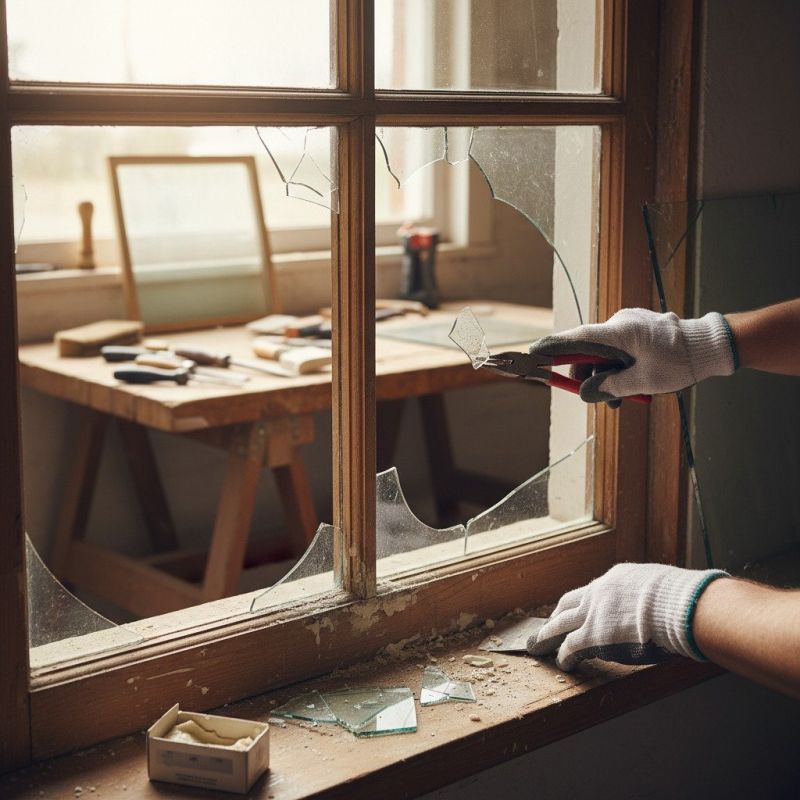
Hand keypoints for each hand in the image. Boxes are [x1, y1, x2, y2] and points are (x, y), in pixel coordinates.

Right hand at [528, 308, 736, 405]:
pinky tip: (627, 387)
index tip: (530, 355)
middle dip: (586, 375)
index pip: (575, 339)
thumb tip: (584, 393)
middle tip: (592, 398)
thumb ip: (610, 387)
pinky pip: (616, 349)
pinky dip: (616, 368)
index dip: (550, 348)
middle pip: (587, 350)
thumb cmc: (679, 362)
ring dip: (604, 376)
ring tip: (618, 401)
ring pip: (602, 353)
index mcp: (619, 332)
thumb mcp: (643, 382)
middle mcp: (619, 324)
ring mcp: (628, 325)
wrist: (710, 346)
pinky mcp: (636, 329)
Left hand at [528, 563, 727, 670]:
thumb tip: (667, 605)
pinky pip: (569, 646)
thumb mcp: (663, 588)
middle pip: (567, 605)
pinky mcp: (590, 636)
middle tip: (546, 626)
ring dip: (547, 636)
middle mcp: (598, 593)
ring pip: (559, 624)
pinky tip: (560, 663)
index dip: (582, 604)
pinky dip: (562, 655)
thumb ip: (654, 596)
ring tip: (537, 645)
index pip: (591, 592)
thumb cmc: (681, 601)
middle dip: (555, 616)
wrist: (676, 606)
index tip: (575, 611)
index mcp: (616, 579)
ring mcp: (592, 613)